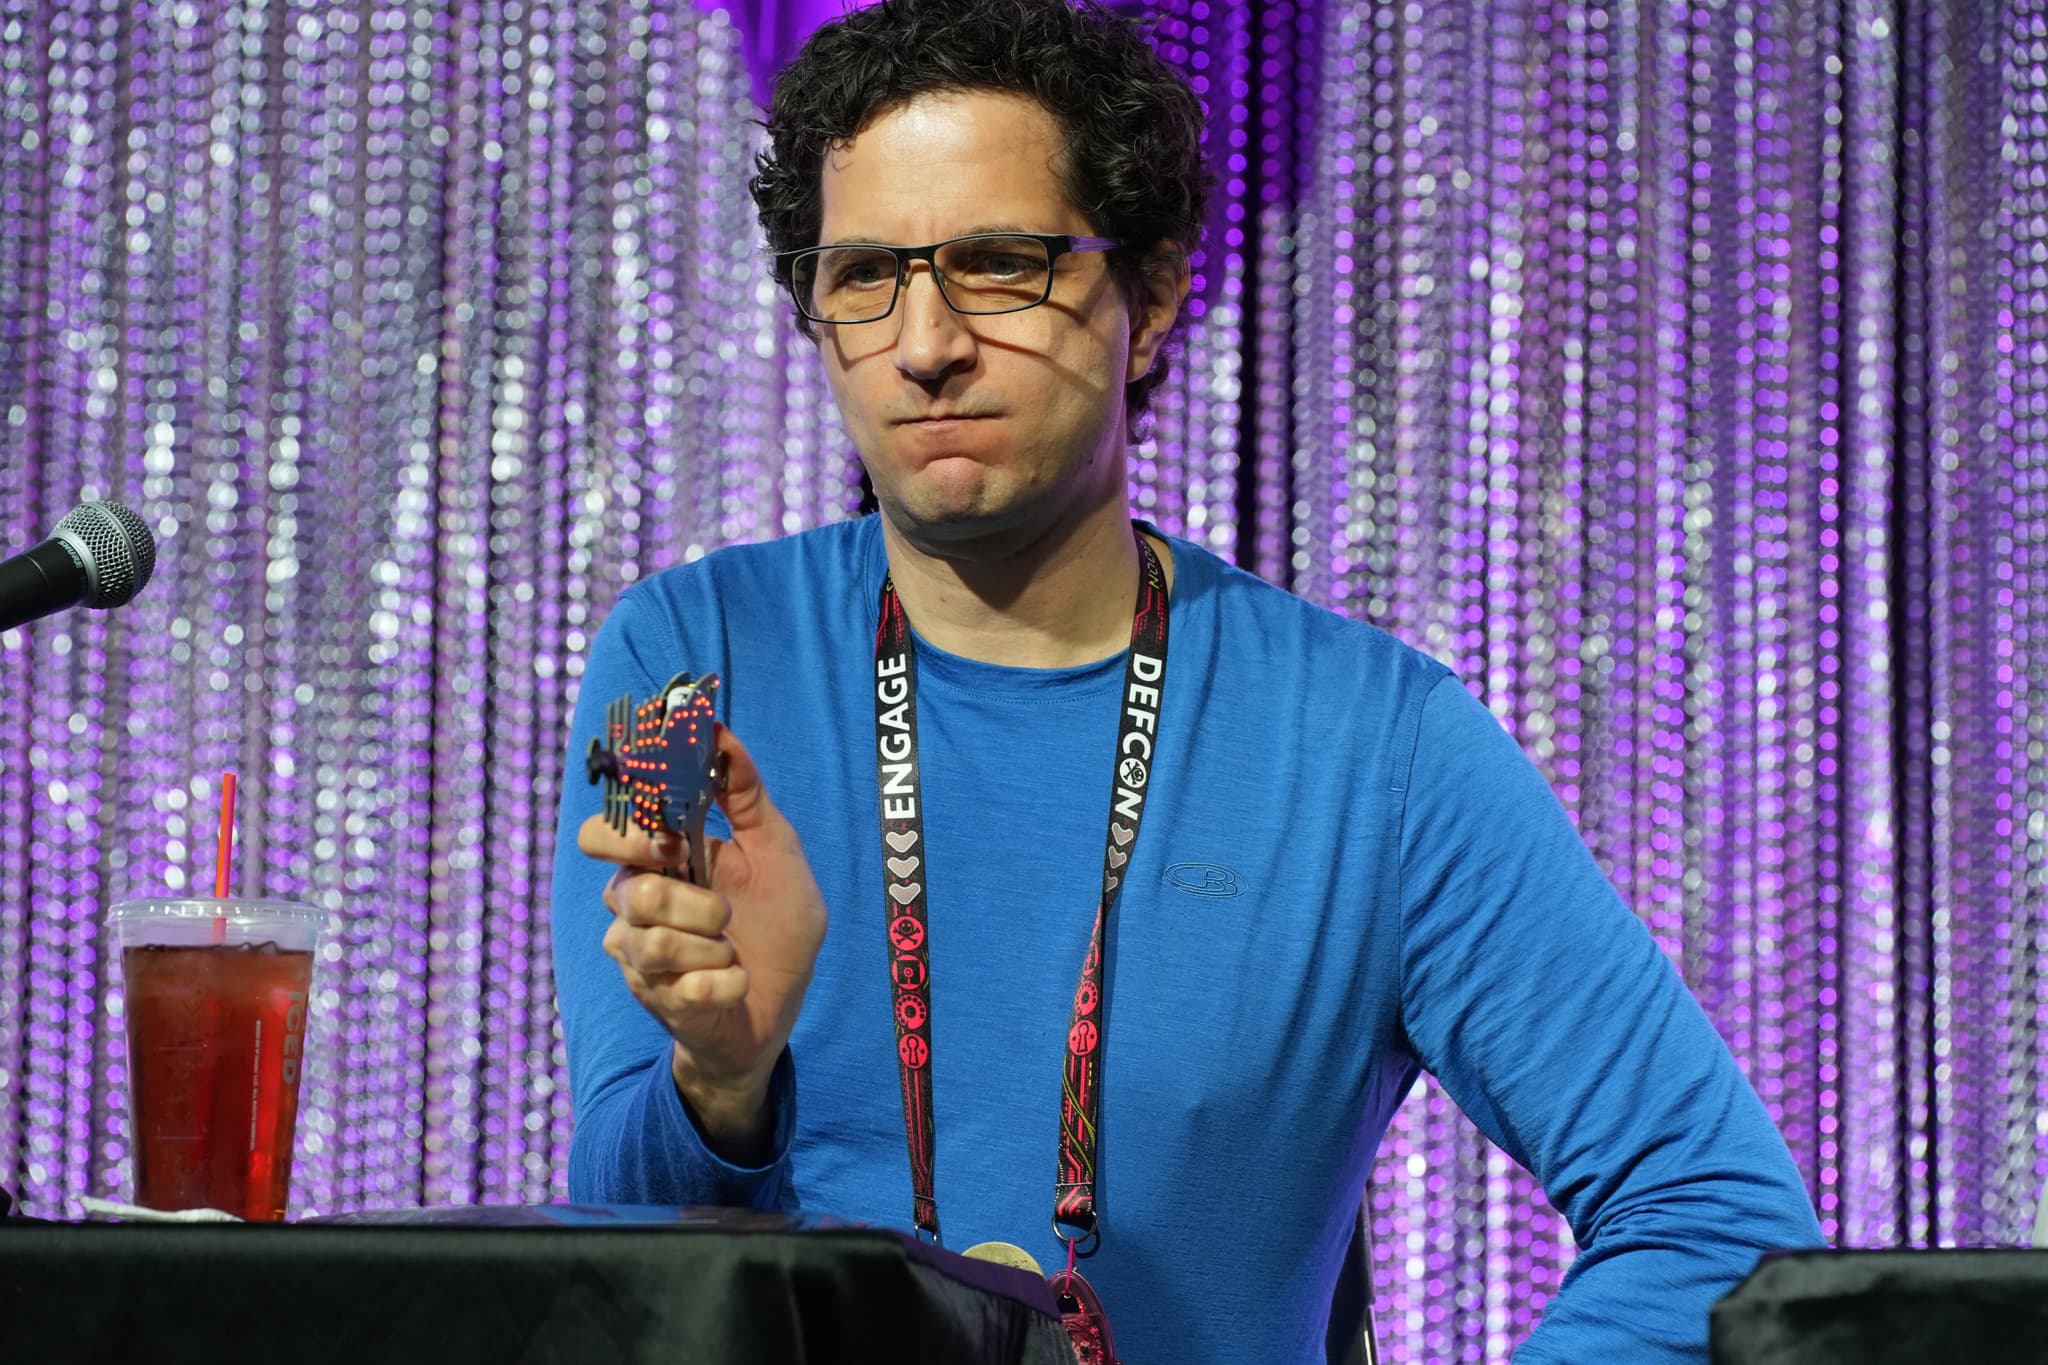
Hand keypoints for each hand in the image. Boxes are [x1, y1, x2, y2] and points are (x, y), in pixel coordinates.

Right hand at [578, 725, 827, 1153]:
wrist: (779, 1011)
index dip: (625, 828)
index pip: (605, 832)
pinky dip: (727, 980)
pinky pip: (686, 984)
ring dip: (711, 941)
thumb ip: (745, 795)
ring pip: (650, 938)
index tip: (667, 830)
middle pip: (619, 886)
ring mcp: (641, 957)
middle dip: (674, 892)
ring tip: (732, 946)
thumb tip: (718, 731)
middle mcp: (638, 906)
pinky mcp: (660, 1002)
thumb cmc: (775, 928)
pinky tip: (736, 981)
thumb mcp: (777, 851)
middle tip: (713, 900)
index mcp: (661, 863)